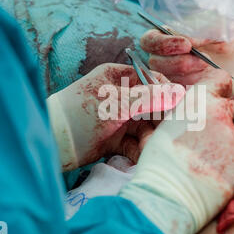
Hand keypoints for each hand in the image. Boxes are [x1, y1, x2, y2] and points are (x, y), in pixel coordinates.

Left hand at [47, 63, 184, 170]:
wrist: (53, 144)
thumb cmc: (81, 114)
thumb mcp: (117, 103)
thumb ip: (149, 98)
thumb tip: (179, 91)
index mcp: (118, 77)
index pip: (151, 80)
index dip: (166, 92)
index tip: (180, 106)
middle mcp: (120, 96)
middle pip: (151, 106)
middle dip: (159, 121)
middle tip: (169, 133)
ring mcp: (117, 118)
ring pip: (144, 127)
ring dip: (149, 138)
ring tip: (150, 149)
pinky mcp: (114, 139)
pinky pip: (133, 143)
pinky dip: (137, 150)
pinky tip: (139, 156)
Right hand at [119, 67, 233, 233]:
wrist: (170, 197)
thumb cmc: (159, 165)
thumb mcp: (155, 133)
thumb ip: (168, 120)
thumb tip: (162, 119)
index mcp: (198, 103)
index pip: (221, 79)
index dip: (218, 88)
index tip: (215, 100)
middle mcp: (221, 115)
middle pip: (230, 109)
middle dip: (220, 120)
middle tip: (205, 139)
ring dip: (225, 144)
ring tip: (206, 163)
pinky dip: (232, 164)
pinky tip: (215, 175)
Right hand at [140, 29, 233, 90]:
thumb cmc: (223, 36)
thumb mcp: (217, 27)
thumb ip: (203, 29)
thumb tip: (191, 38)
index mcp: (164, 35)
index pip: (149, 40)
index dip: (164, 44)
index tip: (187, 45)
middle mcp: (161, 56)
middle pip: (155, 63)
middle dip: (179, 62)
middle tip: (202, 61)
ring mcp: (168, 76)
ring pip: (164, 79)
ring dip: (186, 76)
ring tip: (207, 70)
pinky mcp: (177, 91)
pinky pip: (174, 94)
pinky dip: (188, 90)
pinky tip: (203, 85)